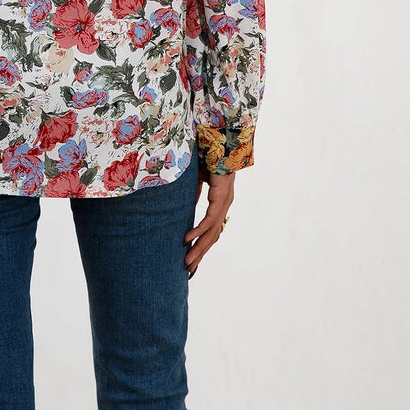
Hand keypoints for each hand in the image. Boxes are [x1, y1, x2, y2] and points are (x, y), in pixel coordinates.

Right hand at [182, 158, 234, 278]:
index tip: (192, 260)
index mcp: (220, 202)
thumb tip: (185, 206)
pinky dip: (199, 230)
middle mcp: (224, 205)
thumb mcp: (198, 179)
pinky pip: (210, 218)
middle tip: (188, 270)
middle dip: (200, 254)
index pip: (211, 230)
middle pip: (212, 236)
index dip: (202, 246)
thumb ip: (195, 193)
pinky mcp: (221, 196)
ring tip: (187, 261)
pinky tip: (188, 239)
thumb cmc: (208, 156)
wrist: (220, 139)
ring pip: (212, 231)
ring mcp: (224, 201)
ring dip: (199, 248)